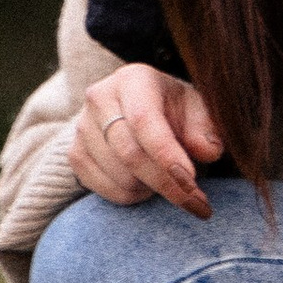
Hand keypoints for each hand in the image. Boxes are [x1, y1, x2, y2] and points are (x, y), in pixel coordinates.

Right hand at [71, 64, 223, 218]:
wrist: (139, 113)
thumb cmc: (174, 110)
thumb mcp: (197, 111)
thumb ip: (206, 129)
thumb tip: (207, 150)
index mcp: (132, 79)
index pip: (143, 120)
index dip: (167, 155)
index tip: (191, 182)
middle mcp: (99, 98)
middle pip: (129, 153)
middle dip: (166, 183)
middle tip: (197, 203)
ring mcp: (81, 128)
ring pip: (119, 176)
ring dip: (151, 189)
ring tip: (167, 179)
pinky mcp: (74, 155)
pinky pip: (104, 189)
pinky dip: (132, 196)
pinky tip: (145, 184)